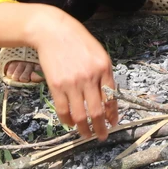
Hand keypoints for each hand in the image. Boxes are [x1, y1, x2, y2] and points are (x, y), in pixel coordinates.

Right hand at [28, 8, 118, 139]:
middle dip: (101, 127)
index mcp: (104, 68)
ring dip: (84, 129)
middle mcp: (90, 77)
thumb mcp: (99, 53)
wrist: (54, 32)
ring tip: (86, 134)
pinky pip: (63, 110)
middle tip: (102, 136)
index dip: (113, 114)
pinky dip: (68, 120)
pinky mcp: (56, 86)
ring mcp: (72, 83)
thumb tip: (108, 97)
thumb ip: (104, 74)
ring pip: (80, 115)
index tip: (113, 123)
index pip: (111, 98)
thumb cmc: (78, 41)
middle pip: (97, 111)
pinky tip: (71, 123)